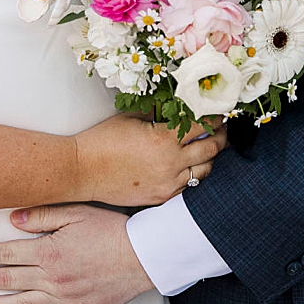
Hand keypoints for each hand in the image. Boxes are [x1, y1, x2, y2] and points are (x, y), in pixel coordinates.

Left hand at [0, 205, 154, 303]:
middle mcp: (51, 277)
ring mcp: (63, 297)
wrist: (144, 256)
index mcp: (48, 251)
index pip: (6, 253)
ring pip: (22, 303)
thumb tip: (13, 219)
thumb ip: (43, 214)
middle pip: (8, 279)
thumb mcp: (78, 212)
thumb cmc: (113, 231)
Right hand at [75, 114, 223, 205]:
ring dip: (209, 158)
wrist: (81, 170)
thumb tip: (180, 105)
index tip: (219, 112)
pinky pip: (188, 187)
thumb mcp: (133, 117)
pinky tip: (189, 166)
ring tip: (208, 148)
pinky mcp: (160, 197)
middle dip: (221, 136)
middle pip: (212, 148)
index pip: (204, 124)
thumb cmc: (103, 140)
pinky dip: (192, 175)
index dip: (215, 116)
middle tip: (221, 129)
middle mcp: (171, 163)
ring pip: (205, 171)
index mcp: (164, 138)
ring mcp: (167, 183)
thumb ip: (160, 112)